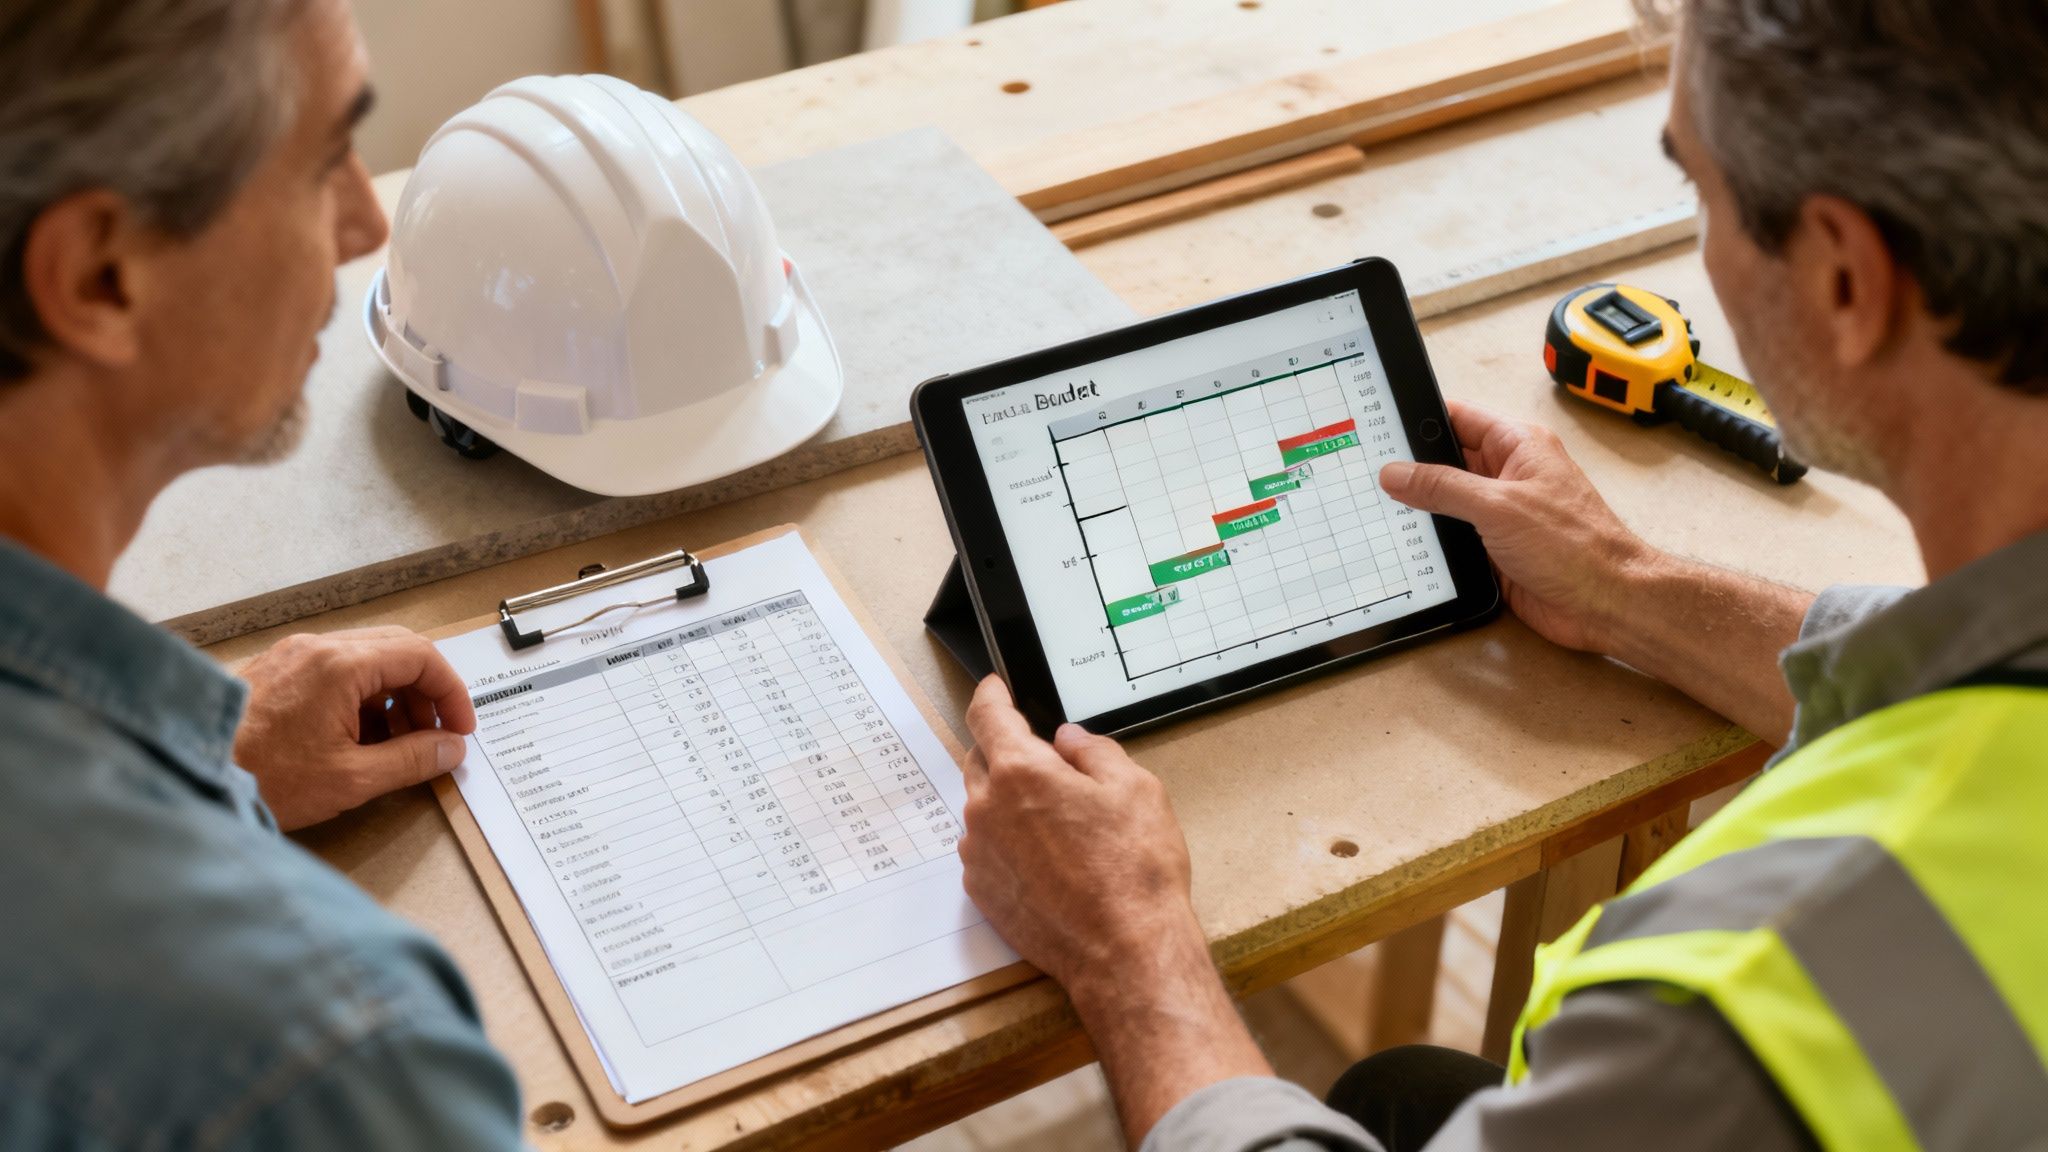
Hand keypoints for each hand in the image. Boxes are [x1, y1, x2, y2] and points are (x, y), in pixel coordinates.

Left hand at [233, 626, 477, 830]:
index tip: (460, 729)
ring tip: (396, 744)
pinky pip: (337, 669)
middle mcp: (318, 647)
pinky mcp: (277, 669)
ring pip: (368, 659)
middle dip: (425, 692)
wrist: (190, 776)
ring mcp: (294, 654)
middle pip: (398, 650)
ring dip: (394, 696)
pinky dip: (362, 696)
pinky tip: (358, 737)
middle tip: (435, 735)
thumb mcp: (351, 778)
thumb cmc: (263, 778)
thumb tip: (451, 748)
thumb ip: (412, 759)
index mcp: (341, 664)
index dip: (451, 693)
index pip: (421, 657)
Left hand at [959, 677, 1202, 994]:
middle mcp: (987, 809)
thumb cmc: (1134, 872)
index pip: (986, 715)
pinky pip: (985, 849)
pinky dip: (1006, 842)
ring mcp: (979, 853)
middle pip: (980, 760)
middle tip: (1046, 765)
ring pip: (983, 808)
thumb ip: (1093, 752)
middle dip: (1005, 751)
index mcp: (1021, 772)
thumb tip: (1068, 741)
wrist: (1124, 951)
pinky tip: (1047, 860)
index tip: (994, 687)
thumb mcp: (1135, 789)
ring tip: (1058, 825)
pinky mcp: (981, 892)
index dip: (990, 694)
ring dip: (1007, 802)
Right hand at [1378, 401, 1654, 653]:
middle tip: (1366, 472)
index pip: (1458, 418)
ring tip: (1376, 507)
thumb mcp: (1497, 506)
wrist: (1606, 603)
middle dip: (1411, 468)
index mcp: (1517, 445)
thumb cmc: (1574, 546)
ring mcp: (1502, 512)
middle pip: (1446, 460)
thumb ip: (1442, 487)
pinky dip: (1432, 539)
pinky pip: (1454, 535)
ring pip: (1446, 501)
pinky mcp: (1496, 547)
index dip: (1420, 418)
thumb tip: (1396, 473)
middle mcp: (1508, 474)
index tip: (1380, 427)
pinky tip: (1403, 542)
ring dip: (1420, 508)